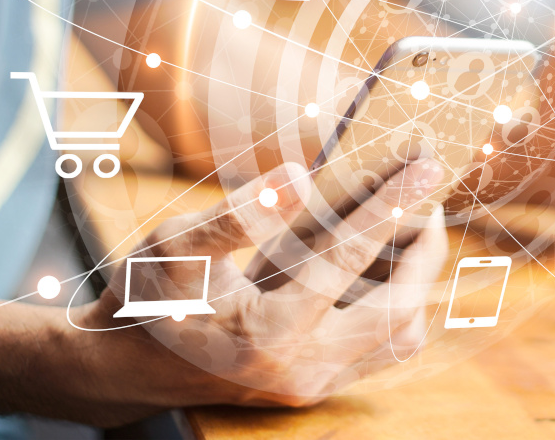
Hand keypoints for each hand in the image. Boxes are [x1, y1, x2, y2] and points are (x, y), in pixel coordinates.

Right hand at [77, 159, 447, 421]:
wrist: (126, 367)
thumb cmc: (148, 299)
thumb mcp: (175, 247)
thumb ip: (238, 214)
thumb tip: (302, 176)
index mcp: (269, 333)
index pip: (348, 258)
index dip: (390, 206)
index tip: (425, 167)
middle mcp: (303, 367)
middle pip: (398, 307)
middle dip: (423, 249)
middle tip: (428, 199)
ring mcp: (315, 383)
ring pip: (400, 335)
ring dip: (416, 281)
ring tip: (411, 227)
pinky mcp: (319, 386)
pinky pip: (383, 348)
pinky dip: (397, 303)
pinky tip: (386, 263)